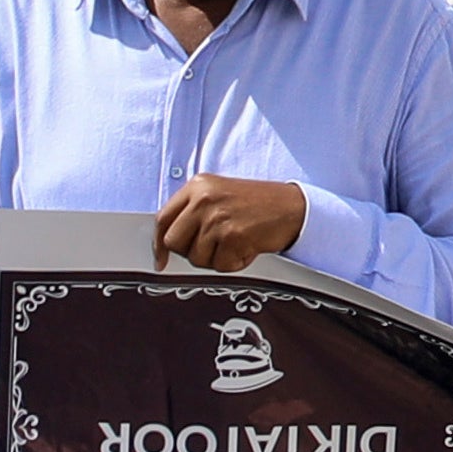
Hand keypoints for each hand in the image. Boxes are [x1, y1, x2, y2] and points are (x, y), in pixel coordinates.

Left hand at [158, 174, 309, 270]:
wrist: (293, 208)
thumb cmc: (258, 204)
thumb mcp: (220, 194)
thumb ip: (193, 211)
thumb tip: (168, 242)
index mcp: (198, 185)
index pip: (163, 219)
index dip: (158, 244)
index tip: (161, 260)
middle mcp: (204, 199)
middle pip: (174, 241)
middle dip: (190, 252)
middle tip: (213, 248)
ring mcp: (218, 217)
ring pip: (196, 257)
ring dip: (215, 258)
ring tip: (235, 243)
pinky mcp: (233, 235)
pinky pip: (219, 265)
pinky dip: (234, 263)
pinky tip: (247, 248)